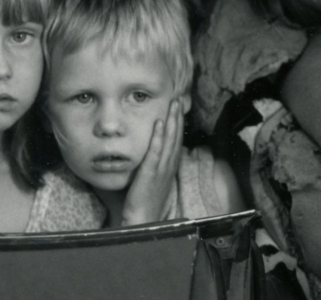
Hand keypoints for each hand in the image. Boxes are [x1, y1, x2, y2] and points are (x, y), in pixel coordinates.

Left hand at [120, 99, 183, 225]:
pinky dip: (158, 136)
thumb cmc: (144, 205)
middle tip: (178, 99)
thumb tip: (149, 157)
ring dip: (172, 121)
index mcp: (169, 168)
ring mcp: (161, 169)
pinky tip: (159, 123)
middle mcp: (168, 166)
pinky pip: (155, 151)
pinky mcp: (150, 173)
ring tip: (172, 105)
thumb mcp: (152, 183)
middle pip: (176, 137)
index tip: (178, 109)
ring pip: (169, 140)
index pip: (176, 141)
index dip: (178, 125)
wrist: (142, 221)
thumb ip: (153, 169)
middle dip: (177, 117)